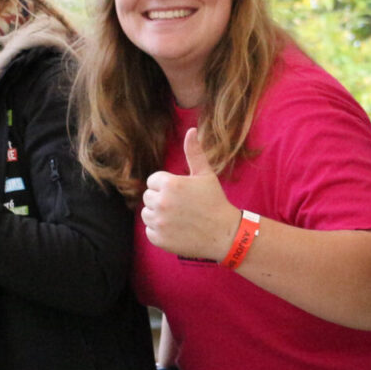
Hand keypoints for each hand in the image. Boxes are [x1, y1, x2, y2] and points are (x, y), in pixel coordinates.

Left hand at [141, 128, 238, 259]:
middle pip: (148, 197)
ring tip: (178, 217)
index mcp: (170, 184)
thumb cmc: (215, 202)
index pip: (153, 181)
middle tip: (181, 206)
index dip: (166, 186)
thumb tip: (190, 130)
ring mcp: (159, 222)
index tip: (181, 193)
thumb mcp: (205, 175)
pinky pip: (149, 231)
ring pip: (146, 214)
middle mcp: (161, 202)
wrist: (224, 234)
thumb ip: (194, 152)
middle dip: (161, 200)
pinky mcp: (158, 239)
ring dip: (158, 215)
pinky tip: (176, 229)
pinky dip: (159, 232)